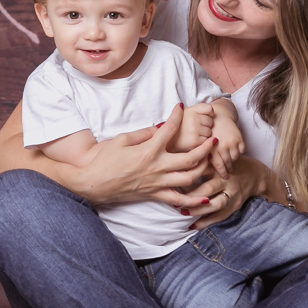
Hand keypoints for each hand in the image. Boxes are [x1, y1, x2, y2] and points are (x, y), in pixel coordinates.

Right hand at [64, 103, 215, 205]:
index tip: (181, 106)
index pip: (169, 129)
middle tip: (213, 138)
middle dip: (205, 147)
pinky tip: (205, 198)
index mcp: (149, 150)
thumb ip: (143, 133)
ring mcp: (158, 183)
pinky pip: (179, 200)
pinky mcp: (155, 195)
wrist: (94, 184)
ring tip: (209, 160)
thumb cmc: (105, 161)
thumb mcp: (122, 140)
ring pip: (190, 178)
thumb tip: (160, 126)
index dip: (177, 115)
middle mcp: (157, 167)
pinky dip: (193, 201)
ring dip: (204, 169)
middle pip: (191, 157)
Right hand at [173, 103, 214, 152]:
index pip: (209, 108)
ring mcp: (194, 129)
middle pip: (211, 121)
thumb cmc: (179, 128)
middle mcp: (192, 118)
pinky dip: (202, 143)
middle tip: (194, 129)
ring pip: (210, 132)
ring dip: (204, 135)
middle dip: (206, 125)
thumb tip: (212, 111)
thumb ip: (198, 109)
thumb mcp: (185, 113)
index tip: (203, 118)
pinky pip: (207, 141)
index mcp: (190, 110)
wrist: (168, 142)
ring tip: (193, 135)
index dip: (209, 114)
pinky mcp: (195, 141)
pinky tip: (193, 141)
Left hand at [181, 157, 270, 229]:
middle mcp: (227, 181)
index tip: (173, 181)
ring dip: (198, 210)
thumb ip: (201, 159)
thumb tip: (178, 161)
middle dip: (191, 196)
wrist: (256, 175)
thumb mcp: (219, 158)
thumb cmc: (231, 164)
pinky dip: (207, 222)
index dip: (188, 176)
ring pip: (215, 205)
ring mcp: (233, 194)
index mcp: (221, 167)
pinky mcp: (235, 205)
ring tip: (184, 213)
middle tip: (176, 201)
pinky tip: (194, 226)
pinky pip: (220, 216)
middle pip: (208, 189)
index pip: (203, 170)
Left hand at [208, 116, 244, 178]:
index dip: (222, 173)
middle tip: (228, 172)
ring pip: (235, 158)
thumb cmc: (208, 130)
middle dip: (228, 169)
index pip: (219, 166)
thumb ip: (205, 155)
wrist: (218, 115)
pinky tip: (234, 152)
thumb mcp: (203, 143)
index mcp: (213, 149)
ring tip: (230, 161)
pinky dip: (239, 152)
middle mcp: (223, 146)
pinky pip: (242, 150)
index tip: (224, 177)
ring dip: (233, 160)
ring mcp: (232, 142)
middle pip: (228, 163)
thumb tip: (207, 170)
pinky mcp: (239, 138)